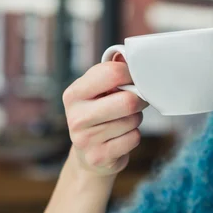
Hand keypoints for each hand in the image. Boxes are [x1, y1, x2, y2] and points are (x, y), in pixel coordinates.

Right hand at [63, 55, 148, 176]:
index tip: (134, 78)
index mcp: (74, 94)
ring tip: (123, 122)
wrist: (87, 156)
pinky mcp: (99, 156)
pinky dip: (133, 136)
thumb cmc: (98, 116)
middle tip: (137, 101)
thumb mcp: (96, 93)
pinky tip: (121, 137)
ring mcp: (86, 139)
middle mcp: (76, 116)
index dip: (131, 74)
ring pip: (133, 121)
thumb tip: (126, 55)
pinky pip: (133, 138)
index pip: (111, 73)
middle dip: (139, 100)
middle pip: (128, 101)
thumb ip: (109, 74)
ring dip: (135, 120)